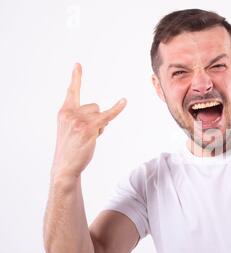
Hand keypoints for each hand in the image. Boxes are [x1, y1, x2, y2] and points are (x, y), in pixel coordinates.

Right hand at [51, 63, 125, 178]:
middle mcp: (70, 113)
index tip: (78, 64)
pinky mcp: (90, 128)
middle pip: (94, 106)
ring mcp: (80, 120)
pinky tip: (124, 101)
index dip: (76, 77)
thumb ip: (81, 117)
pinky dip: (117, 109)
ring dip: (100, 125)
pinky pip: (107, 116)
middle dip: (95, 119)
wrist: (65, 166)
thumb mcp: (70, 129)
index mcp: (64, 111)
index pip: (72, 91)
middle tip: (85, 134)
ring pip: (100, 113)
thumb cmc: (70, 149)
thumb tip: (102, 114)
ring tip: (88, 138)